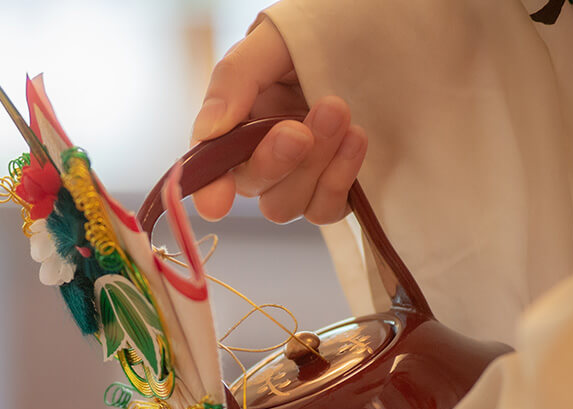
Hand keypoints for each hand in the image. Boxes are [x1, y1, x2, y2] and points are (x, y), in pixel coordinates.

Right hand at [190, 20, 367, 225]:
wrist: (365, 35)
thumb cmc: (307, 38)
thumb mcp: (268, 44)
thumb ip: (235, 79)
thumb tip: (207, 131)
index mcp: (231, 127)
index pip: (210, 170)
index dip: (211, 192)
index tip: (218, 204)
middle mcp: (260, 158)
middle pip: (254, 187)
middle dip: (276, 161)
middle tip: (300, 130)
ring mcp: (297, 178)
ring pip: (289, 204)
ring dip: (313, 165)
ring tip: (338, 113)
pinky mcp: (333, 187)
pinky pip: (327, 208)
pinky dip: (340, 178)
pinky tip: (355, 138)